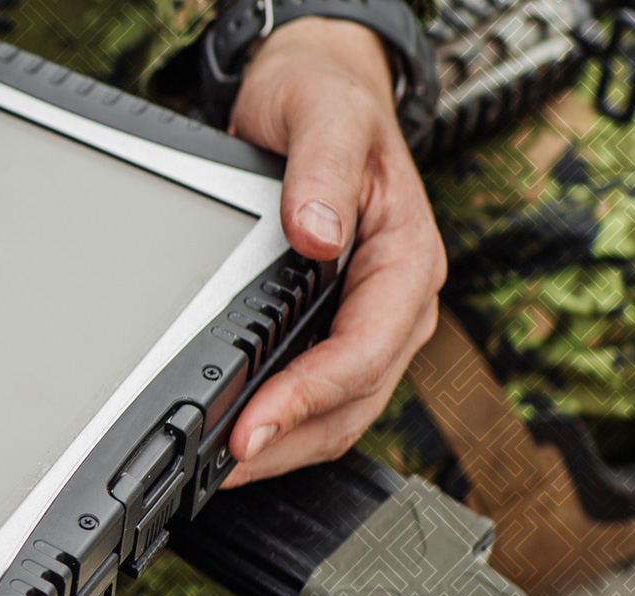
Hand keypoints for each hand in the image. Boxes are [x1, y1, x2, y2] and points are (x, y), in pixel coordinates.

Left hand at [220, 18, 447, 486]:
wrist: (318, 90)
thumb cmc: (326, 102)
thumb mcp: (324, 117)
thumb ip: (322, 172)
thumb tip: (318, 233)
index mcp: (408, 256)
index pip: (366, 348)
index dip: (311, 393)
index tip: (256, 422)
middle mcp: (397, 297)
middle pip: (356, 396)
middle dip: (292, 436)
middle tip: (226, 462)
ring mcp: (370, 315)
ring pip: (342, 407)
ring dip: (288, 442)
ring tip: (226, 466)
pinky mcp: (337, 322)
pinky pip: (321, 389)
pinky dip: (285, 419)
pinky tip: (240, 433)